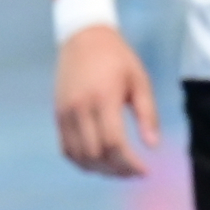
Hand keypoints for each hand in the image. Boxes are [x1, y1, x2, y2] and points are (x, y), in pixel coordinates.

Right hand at [54, 24, 159, 177]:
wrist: (83, 37)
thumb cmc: (116, 58)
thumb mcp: (139, 80)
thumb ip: (147, 113)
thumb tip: (152, 146)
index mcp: (103, 98)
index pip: (114, 143)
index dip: (129, 164)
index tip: (145, 171)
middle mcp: (80, 108)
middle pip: (96, 154)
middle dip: (116, 170)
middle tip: (133, 172)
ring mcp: (65, 113)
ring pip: (79, 156)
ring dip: (99, 169)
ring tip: (117, 169)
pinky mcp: (58, 114)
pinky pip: (66, 149)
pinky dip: (81, 162)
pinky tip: (98, 162)